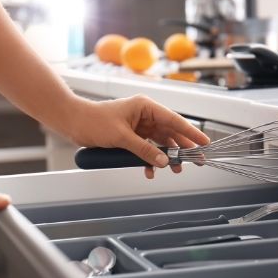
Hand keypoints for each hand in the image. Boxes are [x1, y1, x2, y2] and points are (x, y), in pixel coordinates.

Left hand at [69, 95, 209, 177]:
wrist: (74, 122)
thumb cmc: (94, 121)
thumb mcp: (121, 137)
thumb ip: (143, 150)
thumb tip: (163, 162)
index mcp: (146, 107)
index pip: (174, 120)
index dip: (191, 132)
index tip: (204, 143)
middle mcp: (145, 115)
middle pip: (170, 133)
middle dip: (182, 148)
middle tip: (196, 160)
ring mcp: (138, 126)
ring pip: (159, 142)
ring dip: (166, 156)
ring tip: (174, 170)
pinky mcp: (131, 136)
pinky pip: (146, 149)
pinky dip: (149, 159)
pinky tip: (150, 171)